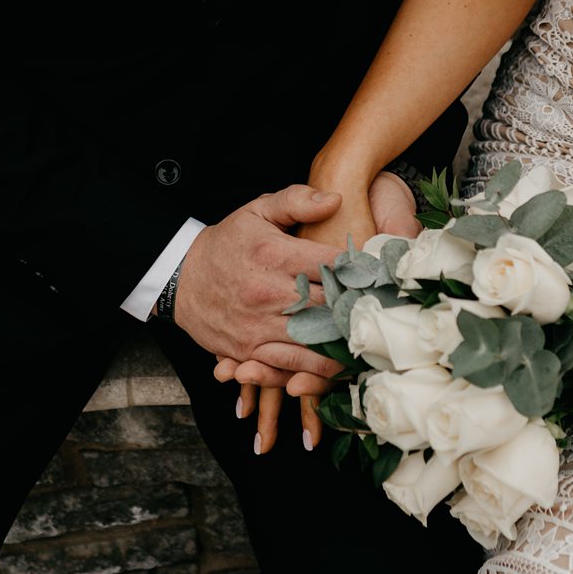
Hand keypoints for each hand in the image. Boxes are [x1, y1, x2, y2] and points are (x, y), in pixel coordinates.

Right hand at [225, 171, 424, 453]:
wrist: (180, 278)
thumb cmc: (227, 242)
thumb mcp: (257, 209)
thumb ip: (297, 200)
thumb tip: (336, 199)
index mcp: (274, 257)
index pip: (331, 265)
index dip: (363, 271)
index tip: (387, 275)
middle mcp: (269, 295)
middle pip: (329, 308)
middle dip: (361, 312)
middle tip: (392, 316)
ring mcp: (258, 328)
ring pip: (312, 345)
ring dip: (344, 349)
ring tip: (373, 349)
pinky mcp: (248, 352)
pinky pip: (287, 369)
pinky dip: (314, 374)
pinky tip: (339, 371)